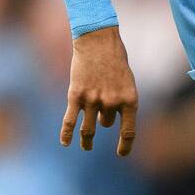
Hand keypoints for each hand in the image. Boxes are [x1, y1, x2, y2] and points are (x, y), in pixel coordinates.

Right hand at [61, 26, 138, 155]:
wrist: (97, 40)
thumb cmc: (114, 59)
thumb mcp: (126, 81)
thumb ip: (121, 101)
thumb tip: (110, 120)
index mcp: (129, 99)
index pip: (128, 131)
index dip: (125, 146)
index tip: (121, 154)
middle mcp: (112, 103)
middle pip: (106, 123)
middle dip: (104, 119)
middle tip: (101, 108)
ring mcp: (93, 100)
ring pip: (89, 129)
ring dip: (87, 140)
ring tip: (87, 146)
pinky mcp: (76, 95)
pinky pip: (70, 121)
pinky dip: (67, 134)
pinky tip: (65, 143)